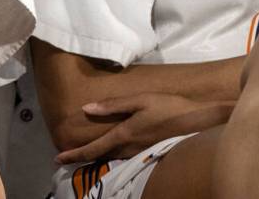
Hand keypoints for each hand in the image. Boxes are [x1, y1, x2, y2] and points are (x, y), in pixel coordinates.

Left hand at [55, 93, 231, 164]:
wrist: (200, 123)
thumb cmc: (170, 107)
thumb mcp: (141, 100)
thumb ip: (113, 105)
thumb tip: (86, 108)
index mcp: (124, 135)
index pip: (94, 149)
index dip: (74, 155)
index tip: (58, 159)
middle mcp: (129, 149)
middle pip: (100, 157)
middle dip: (82, 159)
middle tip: (64, 159)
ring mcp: (140, 153)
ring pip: (112, 158)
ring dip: (96, 158)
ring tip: (82, 155)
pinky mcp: (149, 152)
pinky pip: (124, 157)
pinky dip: (111, 156)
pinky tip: (110, 152)